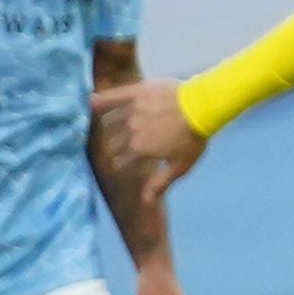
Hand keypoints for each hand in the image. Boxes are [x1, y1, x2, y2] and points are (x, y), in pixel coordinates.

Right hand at [92, 79, 206, 204]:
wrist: (202, 107)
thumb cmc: (193, 139)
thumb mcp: (180, 166)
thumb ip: (160, 184)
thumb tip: (146, 202)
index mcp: (139, 149)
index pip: (121, 161)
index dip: (122, 164)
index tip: (123, 165)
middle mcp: (131, 131)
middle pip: (114, 143)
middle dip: (115, 148)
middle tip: (117, 147)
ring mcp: (133, 111)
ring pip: (111, 122)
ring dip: (107, 127)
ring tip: (105, 128)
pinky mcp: (137, 92)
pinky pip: (114, 96)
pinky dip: (101, 100)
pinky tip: (90, 102)